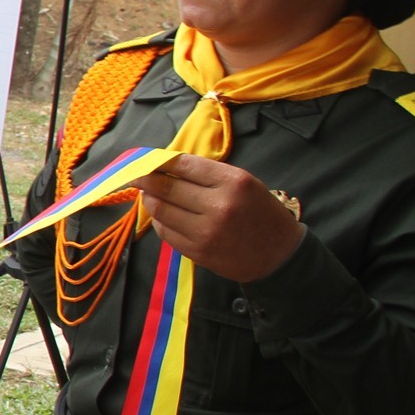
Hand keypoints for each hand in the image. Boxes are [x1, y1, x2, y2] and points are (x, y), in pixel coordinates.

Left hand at [137, 153, 305, 282]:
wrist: (279, 254)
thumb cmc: (260, 212)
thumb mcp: (243, 183)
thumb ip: (207, 174)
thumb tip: (166, 166)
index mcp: (233, 182)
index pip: (183, 165)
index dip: (158, 161)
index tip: (145, 159)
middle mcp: (218, 205)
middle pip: (166, 187)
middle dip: (145, 179)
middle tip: (134, 175)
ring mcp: (206, 231)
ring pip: (160, 210)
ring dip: (148, 199)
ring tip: (147, 193)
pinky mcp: (197, 251)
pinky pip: (165, 232)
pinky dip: (158, 220)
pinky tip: (161, 214)